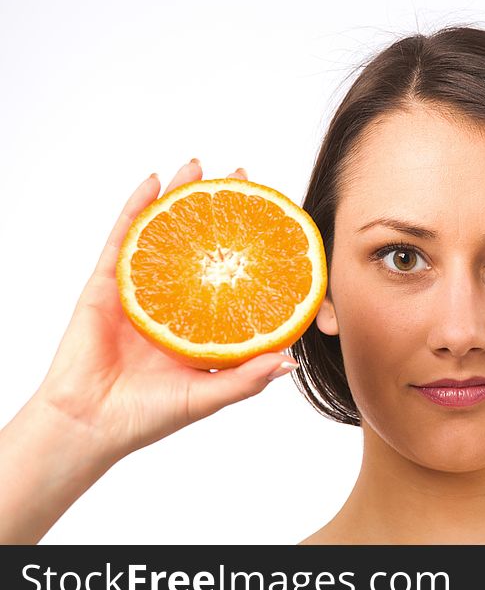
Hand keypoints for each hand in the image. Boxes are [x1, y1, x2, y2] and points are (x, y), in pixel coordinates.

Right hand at [34, 160, 297, 463]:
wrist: (90, 425)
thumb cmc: (148, 416)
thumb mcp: (208, 396)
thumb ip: (246, 378)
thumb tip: (289, 360)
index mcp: (200, 322)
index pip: (231, 273)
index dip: (250, 244)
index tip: (274, 217)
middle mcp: (174, 300)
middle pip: (200, 242)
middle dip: (221, 208)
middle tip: (242, 176)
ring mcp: (141, 289)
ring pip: (164, 231)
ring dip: (180, 195)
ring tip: (198, 164)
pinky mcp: (107, 285)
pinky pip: (123, 238)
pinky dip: (136, 208)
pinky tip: (153, 182)